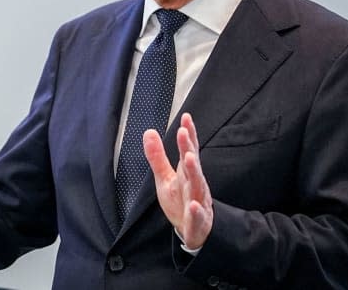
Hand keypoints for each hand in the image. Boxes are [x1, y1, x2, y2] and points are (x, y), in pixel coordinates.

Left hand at [143, 112, 212, 249]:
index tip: (186, 117)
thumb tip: (149, 132)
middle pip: (192, 163)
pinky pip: (198, 215)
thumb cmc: (180, 200)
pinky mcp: (197, 220)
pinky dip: (196, 211)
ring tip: (189, 158)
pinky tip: (192, 204)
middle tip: (184, 132)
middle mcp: (194, 184)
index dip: (188, 134)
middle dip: (188, 147)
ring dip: (194, 171)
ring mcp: (198, 201)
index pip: (188, 150)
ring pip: (197, 185)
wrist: (196, 231)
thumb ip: (157, 156)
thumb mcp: (165, 177)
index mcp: (187, 172)